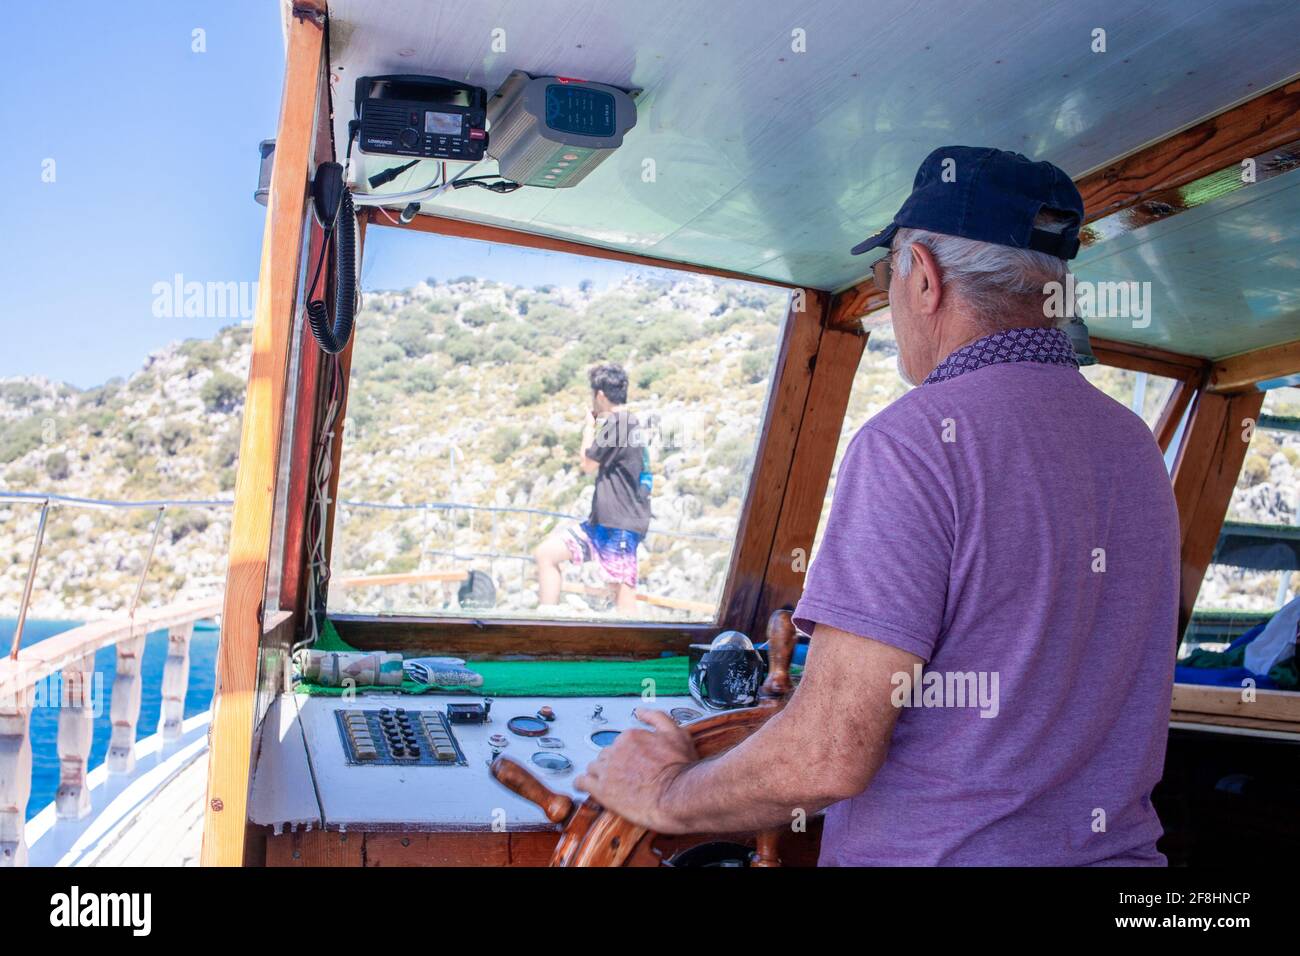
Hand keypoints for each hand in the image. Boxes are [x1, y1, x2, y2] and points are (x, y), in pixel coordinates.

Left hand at [574, 708, 697, 832]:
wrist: (677, 796)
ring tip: (608, 783)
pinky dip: (581, 783)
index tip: (633, 763)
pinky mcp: (601, 790)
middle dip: (613, 764)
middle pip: (606, 755)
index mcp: (630, 736)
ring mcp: (607, 770)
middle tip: (624, 775)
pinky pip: (582, 782)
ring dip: (599, 773)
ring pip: (594, 767)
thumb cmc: (680, 768)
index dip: (627, 754)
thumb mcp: (677, 733)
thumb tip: (640, 711)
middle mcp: (616, 750)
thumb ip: (656, 717)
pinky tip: (584, 786)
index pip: (620, 743)